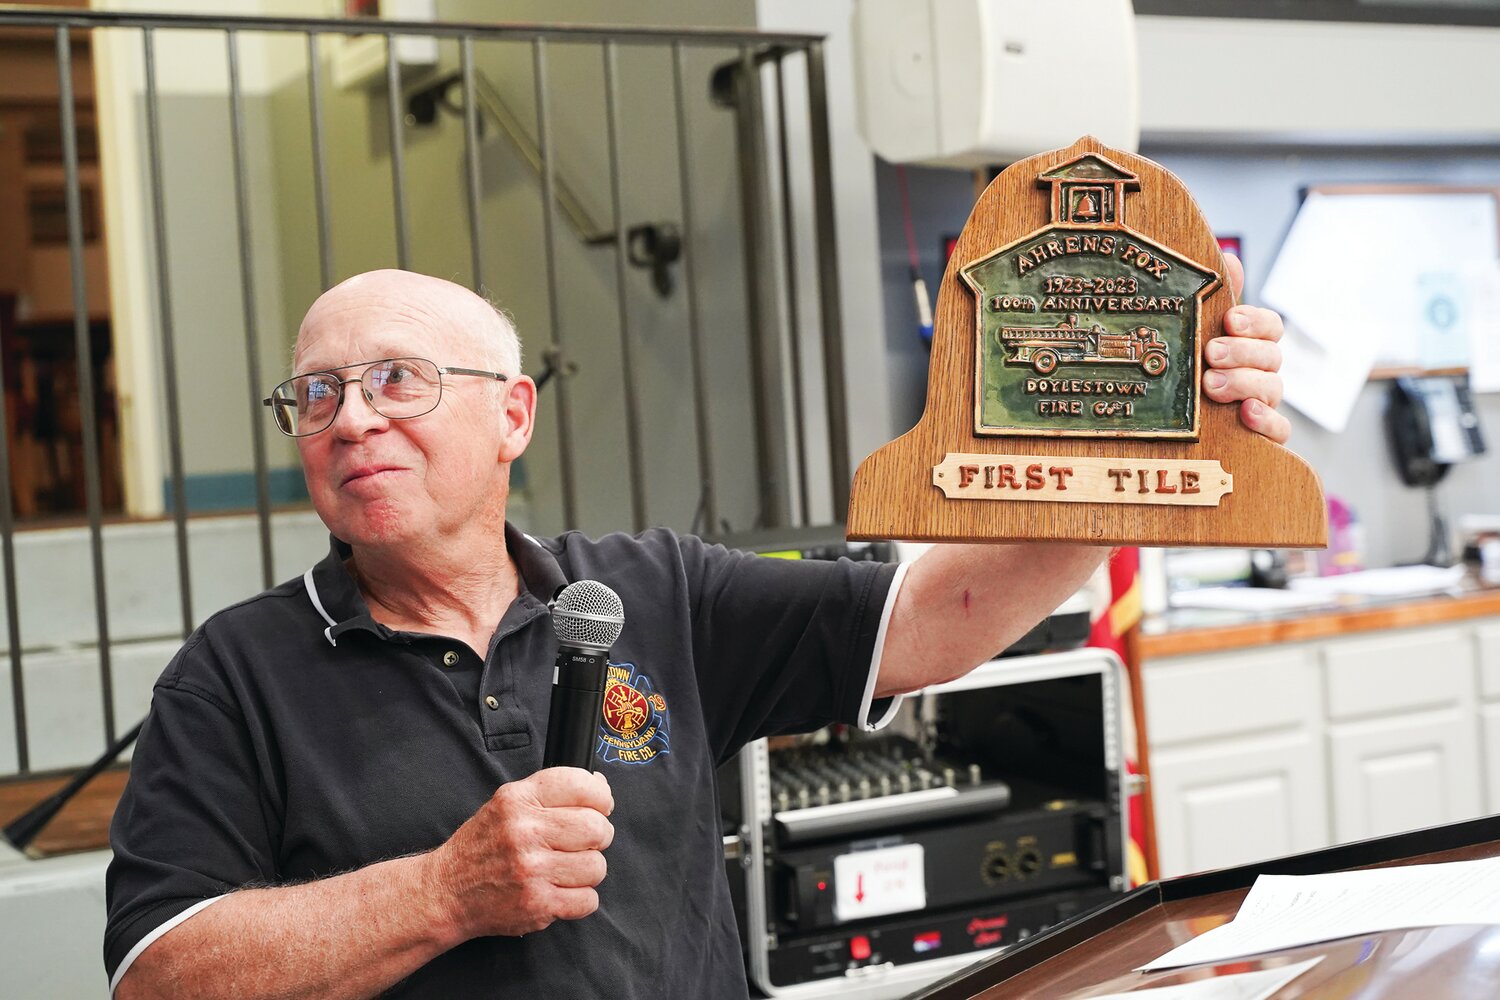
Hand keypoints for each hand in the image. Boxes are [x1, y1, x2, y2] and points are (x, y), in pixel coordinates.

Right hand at [428, 768, 613, 938]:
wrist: (446, 891)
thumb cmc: (482, 846)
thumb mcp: (507, 803)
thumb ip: (551, 792)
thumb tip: (600, 786)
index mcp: (519, 800)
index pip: (581, 785)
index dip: (601, 797)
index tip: (600, 807)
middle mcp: (525, 832)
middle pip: (597, 828)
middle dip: (598, 836)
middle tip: (584, 842)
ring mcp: (531, 870)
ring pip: (597, 866)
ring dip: (588, 871)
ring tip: (565, 870)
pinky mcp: (536, 904)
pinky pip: (588, 900)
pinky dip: (580, 900)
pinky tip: (560, 891)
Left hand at [1205, 253, 1290, 443]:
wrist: (1173, 432)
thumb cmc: (1187, 372)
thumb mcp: (1194, 334)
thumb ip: (1214, 299)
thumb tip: (1229, 257)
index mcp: (1249, 346)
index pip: (1269, 327)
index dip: (1254, 321)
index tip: (1230, 320)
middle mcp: (1261, 373)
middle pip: (1271, 356)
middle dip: (1242, 352)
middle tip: (1211, 353)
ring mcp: (1263, 404)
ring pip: (1271, 389)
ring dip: (1244, 383)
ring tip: (1212, 385)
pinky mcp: (1262, 436)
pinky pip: (1278, 429)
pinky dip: (1265, 420)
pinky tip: (1245, 413)